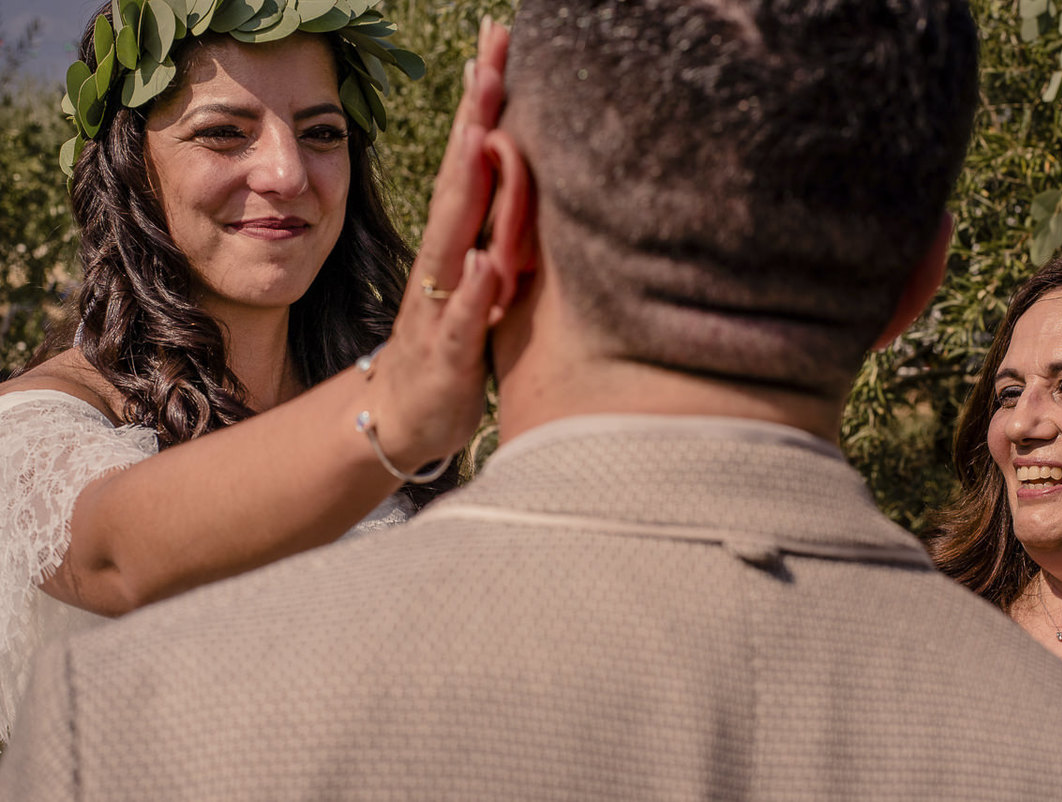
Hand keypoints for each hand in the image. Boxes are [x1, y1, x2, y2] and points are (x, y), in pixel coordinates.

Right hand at [367, 17, 510, 471]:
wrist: (401, 418)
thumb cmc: (451, 345)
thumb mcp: (484, 285)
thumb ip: (502, 235)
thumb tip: (527, 179)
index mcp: (459, 244)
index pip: (473, 163)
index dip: (485, 106)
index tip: (500, 45)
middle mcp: (443, 264)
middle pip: (461, 180)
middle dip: (476, 117)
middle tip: (491, 55)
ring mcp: (439, 307)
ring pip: (453, 239)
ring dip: (468, 186)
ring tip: (483, 131)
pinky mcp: (445, 358)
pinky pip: (459, 321)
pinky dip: (472, 292)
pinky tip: (483, 261)